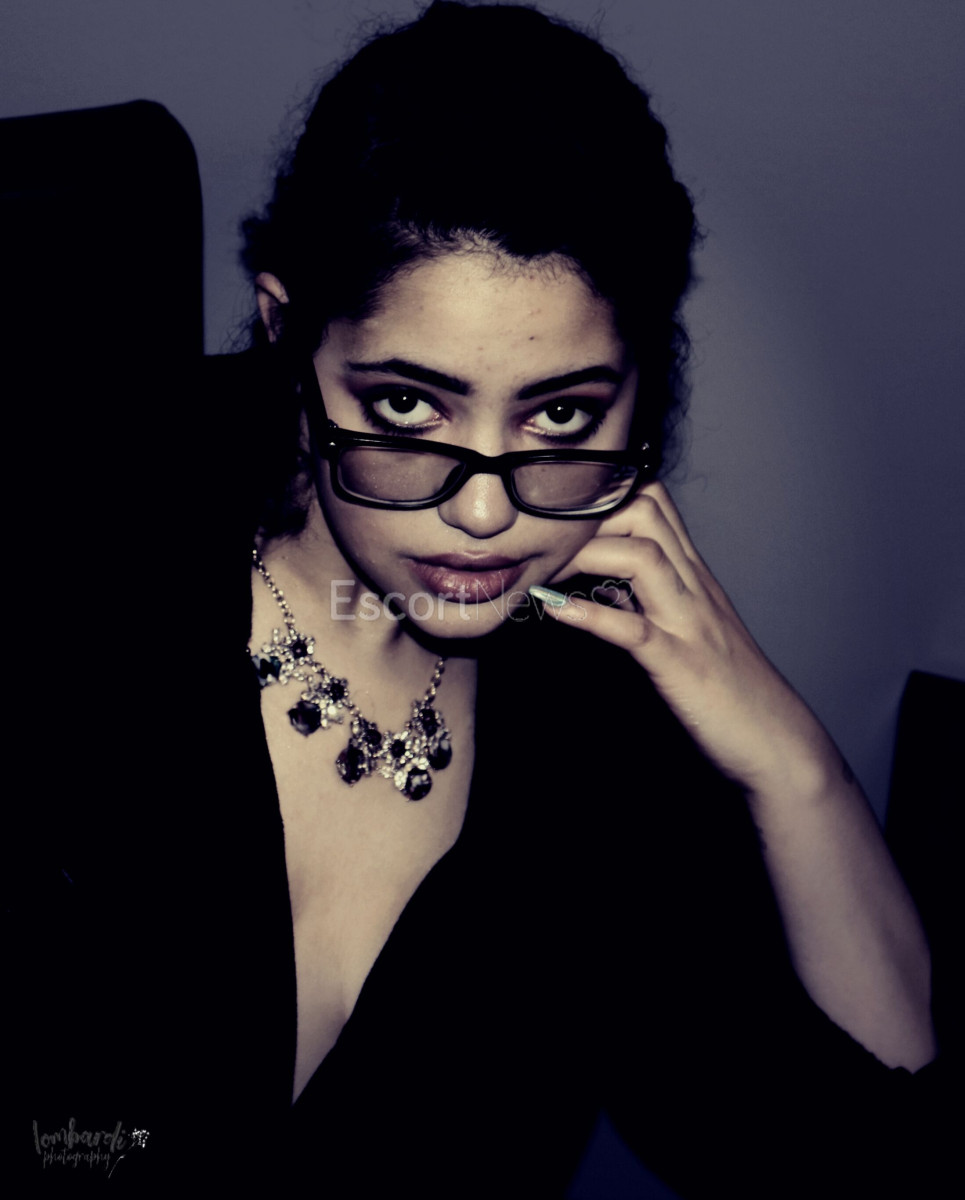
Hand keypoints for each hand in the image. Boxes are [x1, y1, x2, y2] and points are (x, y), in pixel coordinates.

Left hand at [537, 482, 838, 796]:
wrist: (777, 742)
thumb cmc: (728, 690)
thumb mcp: (684, 631)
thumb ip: (646, 602)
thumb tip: (598, 588)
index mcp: (692, 577)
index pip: (651, 502)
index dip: (600, 500)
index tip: (556, 525)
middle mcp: (693, 587)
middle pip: (643, 510)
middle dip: (589, 517)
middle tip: (546, 548)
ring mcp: (688, 623)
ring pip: (642, 554)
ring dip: (586, 555)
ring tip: (546, 573)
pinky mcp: (680, 666)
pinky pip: (632, 630)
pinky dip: (589, 616)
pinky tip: (554, 611)